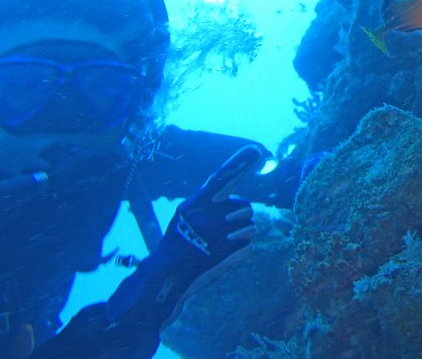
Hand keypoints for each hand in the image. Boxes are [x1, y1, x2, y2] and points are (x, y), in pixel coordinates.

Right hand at [161, 143, 261, 271]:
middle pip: (245, 206)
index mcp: (197, 202)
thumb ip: (207, 199)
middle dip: (241, 215)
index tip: (256, 148)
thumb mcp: (185, 213)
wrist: (165, 273)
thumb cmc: (177, 240)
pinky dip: (242, 248)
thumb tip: (234, 196)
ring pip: (250, 226)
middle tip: (229, 224)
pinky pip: (249, 245)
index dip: (239, 163)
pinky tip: (226, 252)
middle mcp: (208, 216)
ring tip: (224, 240)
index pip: (222, 177)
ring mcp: (218, 235)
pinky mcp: (226, 254)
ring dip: (243, 233)